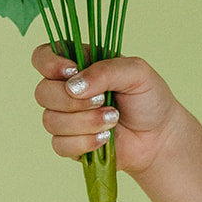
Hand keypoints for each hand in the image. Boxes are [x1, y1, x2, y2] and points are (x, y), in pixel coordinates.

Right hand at [31, 45, 183, 178]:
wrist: (159, 135)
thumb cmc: (149, 98)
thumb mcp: (137, 73)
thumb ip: (106, 70)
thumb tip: (73, 85)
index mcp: (79, 64)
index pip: (43, 56)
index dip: (49, 63)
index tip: (71, 72)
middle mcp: (67, 89)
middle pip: (42, 92)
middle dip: (73, 100)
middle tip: (103, 100)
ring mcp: (65, 117)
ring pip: (50, 121)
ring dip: (85, 122)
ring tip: (113, 119)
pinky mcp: (69, 143)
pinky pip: (60, 144)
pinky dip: (85, 142)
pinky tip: (106, 138)